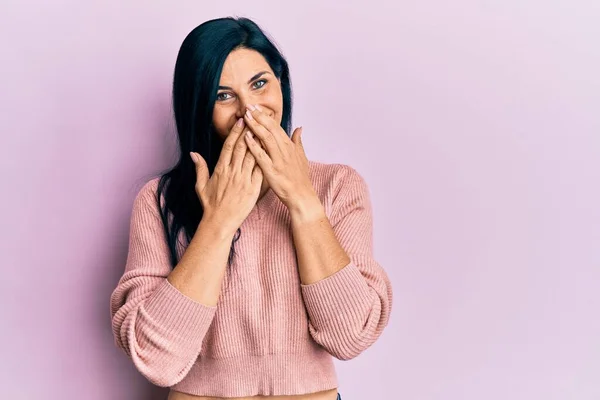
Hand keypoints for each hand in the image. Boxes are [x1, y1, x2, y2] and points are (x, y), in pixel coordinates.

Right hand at [190, 118, 262, 232]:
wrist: (220, 222)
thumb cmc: (210, 205)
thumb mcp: (201, 186)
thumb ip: (200, 168)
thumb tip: (194, 153)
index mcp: (220, 169)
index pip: (229, 146)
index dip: (235, 133)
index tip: (241, 121)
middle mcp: (232, 172)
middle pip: (242, 147)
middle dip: (249, 131)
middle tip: (256, 118)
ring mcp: (243, 180)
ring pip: (253, 156)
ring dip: (259, 142)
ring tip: (266, 129)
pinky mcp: (253, 188)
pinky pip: (260, 171)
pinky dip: (265, 160)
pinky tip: (271, 150)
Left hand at [243, 104, 314, 208]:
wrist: (301, 196)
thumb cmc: (300, 178)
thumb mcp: (302, 157)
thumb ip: (298, 141)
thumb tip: (299, 128)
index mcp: (290, 146)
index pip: (276, 127)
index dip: (265, 116)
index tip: (256, 108)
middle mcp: (285, 150)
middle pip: (271, 129)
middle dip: (259, 117)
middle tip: (248, 106)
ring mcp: (279, 160)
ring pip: (266, 139)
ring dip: (256, 126)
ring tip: (246, 117)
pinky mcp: (272, 171)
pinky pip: (261, 156)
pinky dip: (253, 145)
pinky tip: (246, 137)